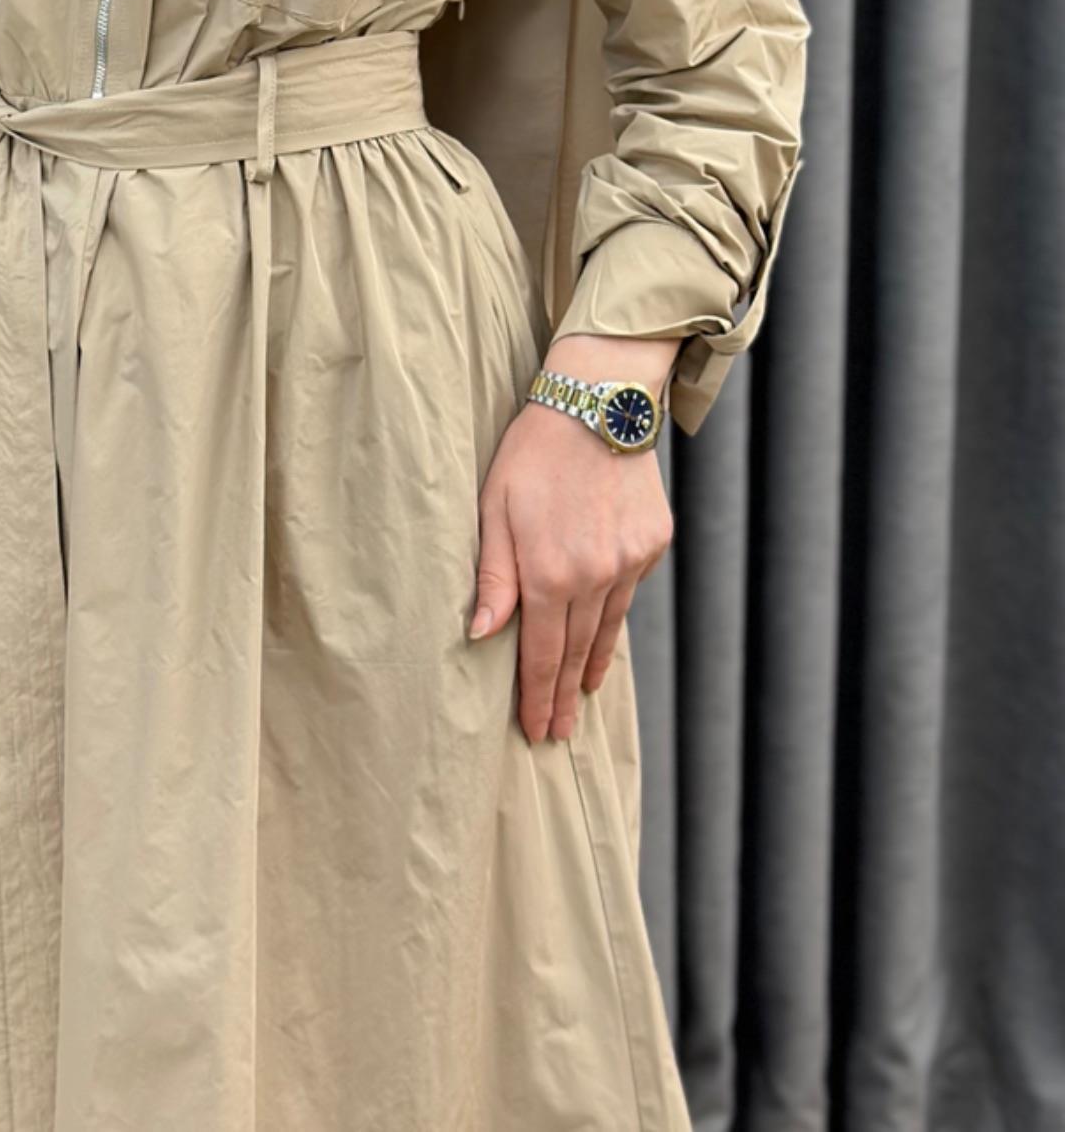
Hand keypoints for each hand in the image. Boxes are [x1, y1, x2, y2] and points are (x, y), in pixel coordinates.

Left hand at [467, 336, 676, 745]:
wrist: (597, 403)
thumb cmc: (532, 453)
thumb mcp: (494, 509)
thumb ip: (492, 576)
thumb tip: (482, 635)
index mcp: (549, 573)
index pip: (542, 654)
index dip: (537, 696)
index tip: (536, 730)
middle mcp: (596, 576)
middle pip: (577, 652)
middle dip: (564, 696)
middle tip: (558, 733)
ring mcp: (630, 561)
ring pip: (608, 627)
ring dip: (592, 666)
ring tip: (582, 696)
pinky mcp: (653, 542)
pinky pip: (629, 591)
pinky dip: (614, 616)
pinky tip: (602, 634)